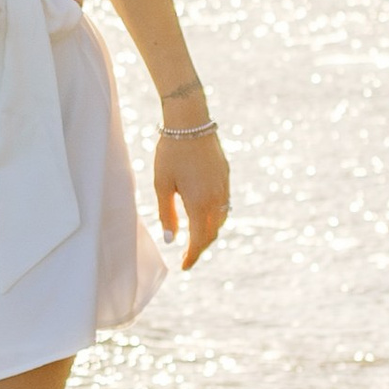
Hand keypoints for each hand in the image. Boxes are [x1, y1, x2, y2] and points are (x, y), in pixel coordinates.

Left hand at [155, 127, 229, 269]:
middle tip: (188, 255)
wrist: (190, 122)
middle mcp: (216, 198)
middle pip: (212, 232)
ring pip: (221, 219)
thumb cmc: (170, 153)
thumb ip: (167, 214)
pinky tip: (205, 214)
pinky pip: (224, 204)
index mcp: (199, 203)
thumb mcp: (162, 185)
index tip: (184, 266)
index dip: (193, 255)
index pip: (199, 239)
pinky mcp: (225, 175)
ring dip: (210, 231)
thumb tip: (172, 240)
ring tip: (195, 237)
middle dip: (201, 246)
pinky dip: (216, 216)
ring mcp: (224, 186)